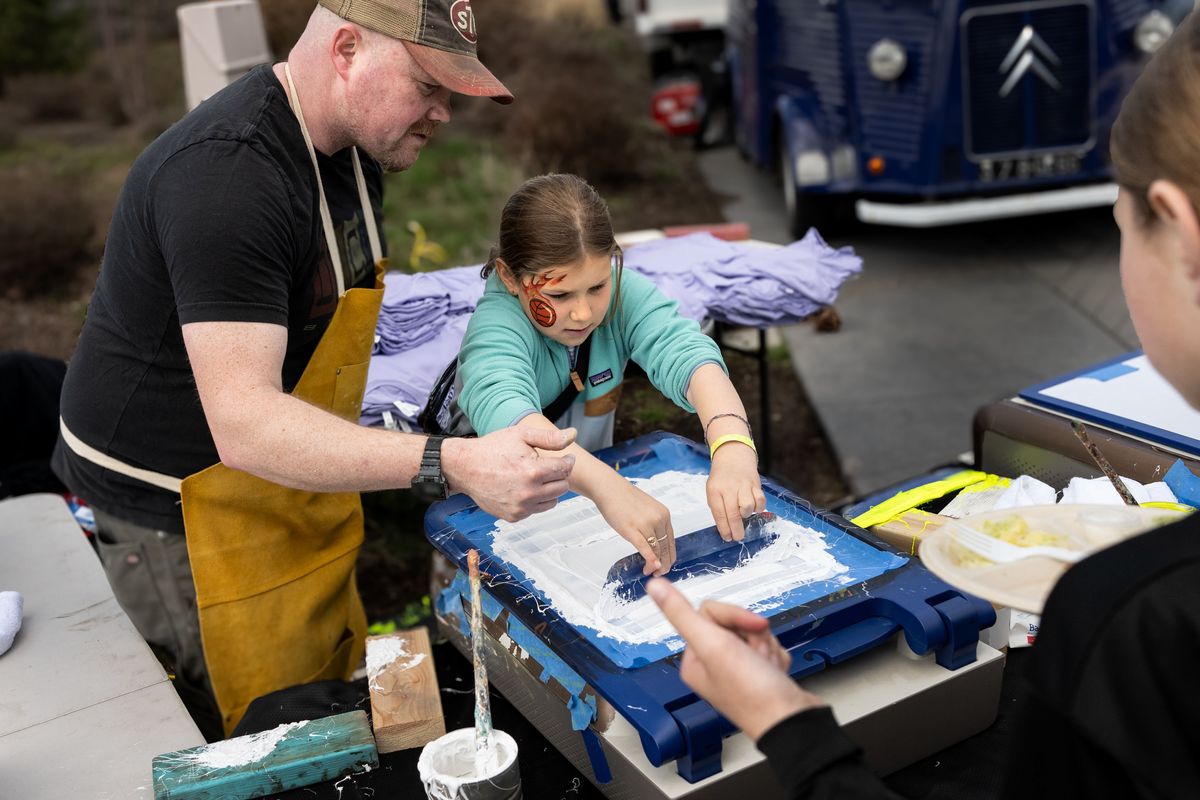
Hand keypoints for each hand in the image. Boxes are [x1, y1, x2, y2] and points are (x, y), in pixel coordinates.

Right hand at [442, 427, 575, 521]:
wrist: (465, 467)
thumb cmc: (492, 448)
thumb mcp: (521, 435)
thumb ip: (550, 438)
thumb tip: (573, 435)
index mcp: (533, 471)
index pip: (565, 469)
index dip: (567, 461)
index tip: (565, 458)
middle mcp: (528, 493)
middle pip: (562, 487)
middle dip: (559, 476)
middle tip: (548, 466)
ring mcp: (520, 508)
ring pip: (552, 501)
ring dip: (549, 489)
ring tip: (536, 477)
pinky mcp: (513, 516)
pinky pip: (536, 510)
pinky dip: (535, 500)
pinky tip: (524, 487)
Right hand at [594, 476, 675, 574]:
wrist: (609, 488)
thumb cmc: (625, 499)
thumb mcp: (647, 510)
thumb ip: (654, 524)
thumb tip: (655, 544)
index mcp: (664, 515)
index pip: (671, 541)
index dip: (669, 557)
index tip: (665, 566)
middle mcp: (659, 519)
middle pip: (666, 548)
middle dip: (664, 564)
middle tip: (659, 573)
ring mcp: (646, 524)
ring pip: (656, 550)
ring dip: (654, 564)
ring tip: (647, 570)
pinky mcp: (632, 529)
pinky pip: (645, 547)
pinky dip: (650, 559)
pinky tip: (650, 567)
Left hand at [647, 578, 821, 740]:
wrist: (793, 721)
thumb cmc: (753, 693)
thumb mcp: (713, 646)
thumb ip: (682, 614)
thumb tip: (653, 586)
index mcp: (695, 660)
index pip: (710, 613)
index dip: (735, 617)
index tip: (754, 627)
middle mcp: (713, 665)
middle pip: (734, 622)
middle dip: (754, 634)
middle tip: (759, 657)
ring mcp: (738, 670)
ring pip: (754, 632)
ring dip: (767, 646)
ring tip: (768, 669)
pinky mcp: (760, 673)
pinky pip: (770, 647)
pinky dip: (777, 657)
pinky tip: (775, 675)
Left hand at [706, 441, 765, 539]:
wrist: (733, 456)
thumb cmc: (721, 478)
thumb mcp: (713, 490)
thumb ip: (718, 507)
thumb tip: (726, 528)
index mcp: (715, 490)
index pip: (719, 513)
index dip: (724, 528)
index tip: (727, 537)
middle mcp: (729, 488)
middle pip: (734, 513)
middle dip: (736, 529)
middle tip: (738, 537)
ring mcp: (743, 485)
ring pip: (748, 506)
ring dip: (746, 514)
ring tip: (743, 513)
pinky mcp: (755, 484)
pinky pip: (760, 500)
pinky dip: (758, 507)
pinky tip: (753, 506)